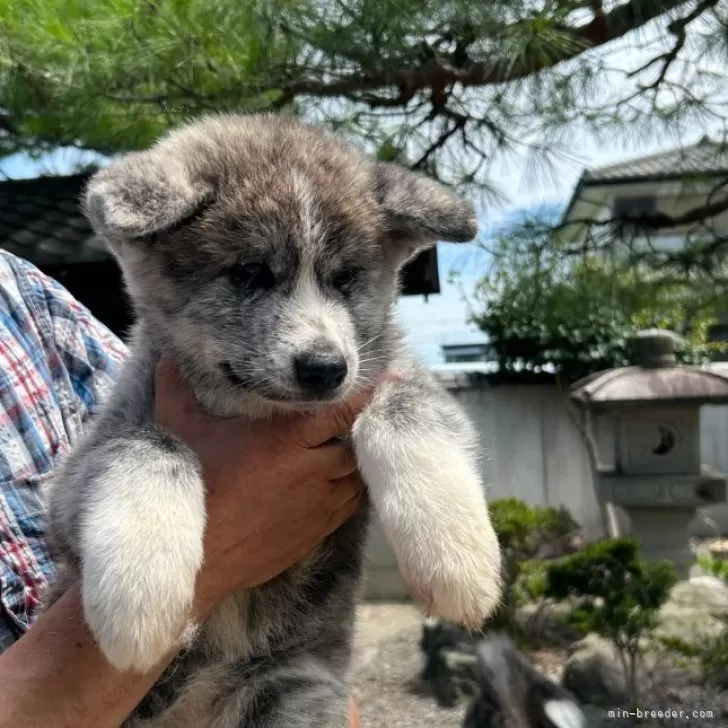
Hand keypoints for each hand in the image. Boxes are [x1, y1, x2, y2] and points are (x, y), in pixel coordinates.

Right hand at [154, 359, 385, 617]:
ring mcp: (317, 504)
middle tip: (350, 421)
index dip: (365, 393)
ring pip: (355, 477)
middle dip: (354, 431)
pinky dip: (347, 493)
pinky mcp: (316, 533)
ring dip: (352, 463)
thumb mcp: (180, 432)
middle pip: (354, 443)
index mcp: (286, 439)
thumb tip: (166, 358)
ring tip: (342, 452)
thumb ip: (177, 390)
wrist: (197, 560)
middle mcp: (312, 469)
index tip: (387, 379)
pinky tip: (335, 487)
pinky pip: (347, 508)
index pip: (341, 409)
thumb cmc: (191, 490)